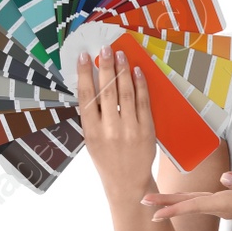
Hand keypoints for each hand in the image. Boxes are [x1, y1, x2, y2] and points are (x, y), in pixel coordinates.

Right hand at [77, 47, 154, 196]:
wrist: (127, 182)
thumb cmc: (106, 158)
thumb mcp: (91, 139)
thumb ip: (92, 115)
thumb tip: (91, 82)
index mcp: (91, 132)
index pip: (86, 96)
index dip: (85, 74)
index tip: (84, 56)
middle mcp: (110, 130)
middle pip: (107, 91)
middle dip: (106, 66)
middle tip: (105, 48)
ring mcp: (130, 130)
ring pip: (126, 93)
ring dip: (123, 71)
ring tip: (120, 54)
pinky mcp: (146, 131)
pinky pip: (143, 102)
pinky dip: (140, 85)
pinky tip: (137, 71)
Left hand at [142, 170, 231, 223]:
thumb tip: (226, 178)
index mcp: (226, 203)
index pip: (193, 205)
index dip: (172, 208)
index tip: (153, 212)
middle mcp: (222, 208)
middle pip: (188, 206)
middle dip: (165, 206)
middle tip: (143, 204)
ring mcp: (225, 207)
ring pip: (193, 205)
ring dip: (173, 204)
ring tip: (154, 204)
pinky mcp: (229, 204)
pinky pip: (201, 203)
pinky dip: (186, 202)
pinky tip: (180, 200)